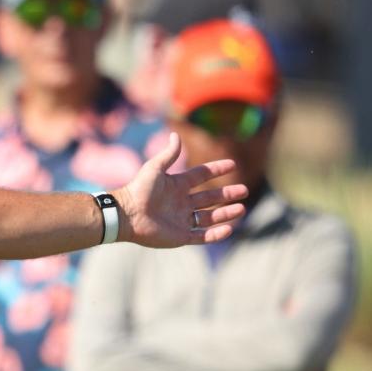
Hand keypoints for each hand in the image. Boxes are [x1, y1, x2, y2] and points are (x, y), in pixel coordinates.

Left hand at [113, 132, 246, 246]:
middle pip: (209, 197)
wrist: (127, 214)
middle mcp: (181, 202)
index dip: (216, 169)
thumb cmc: (139, 189)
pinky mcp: (180, 236)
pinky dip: (216, 233)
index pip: (201, 175)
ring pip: (209, 216)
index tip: (232, 164)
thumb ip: (169, 154)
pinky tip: (229, 228)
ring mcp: (182, 219)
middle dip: (227, 194)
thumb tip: (176, 134)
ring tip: (241, 209)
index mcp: (176, 185)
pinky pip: (202, 235)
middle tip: (244, 190)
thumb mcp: (155, 168)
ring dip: (226, 213)